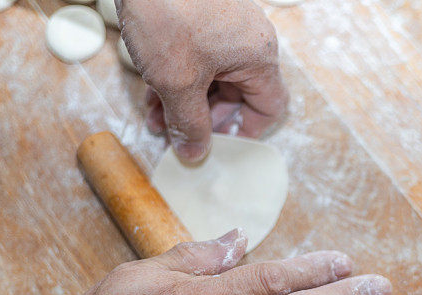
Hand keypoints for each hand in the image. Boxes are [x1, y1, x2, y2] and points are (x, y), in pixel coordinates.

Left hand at [119, 0, 288, 161]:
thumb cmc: (167, 12)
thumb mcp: (176, 81)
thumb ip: (189, 123)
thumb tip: (195, 153)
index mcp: (257, 56)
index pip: (268, 106)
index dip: (246, 132)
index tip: (221, 147)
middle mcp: (249, 40)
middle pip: (237, 94)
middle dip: (205, 119)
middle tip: (179, 137)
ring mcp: (226, 25)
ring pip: (213, 77)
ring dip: (186, 103)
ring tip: (156, 120)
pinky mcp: (203, 16)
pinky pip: (199, 58)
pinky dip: (180, 78)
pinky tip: (152, 92)